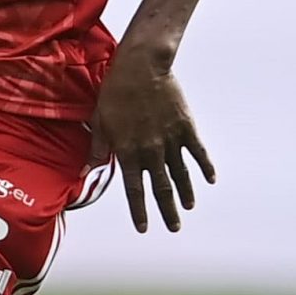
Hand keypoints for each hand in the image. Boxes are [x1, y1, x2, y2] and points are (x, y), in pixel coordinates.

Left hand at [91, 45, 214, 233]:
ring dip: (185, 193)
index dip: (139, 211)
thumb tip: (85, 173)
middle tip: (174, 227)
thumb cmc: (116, 91)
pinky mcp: (186, 127)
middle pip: (161, 189)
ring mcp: (171, 140)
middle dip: (167, 211)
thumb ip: (96, 150)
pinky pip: (197, 152)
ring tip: (188, 207)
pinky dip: (205, 167)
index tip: (144, 228)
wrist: (142, 67)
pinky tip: (210, 179)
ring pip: (181, 174)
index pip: (134, 191)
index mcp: (128, 152)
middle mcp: (151, 152)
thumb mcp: (99, 121)